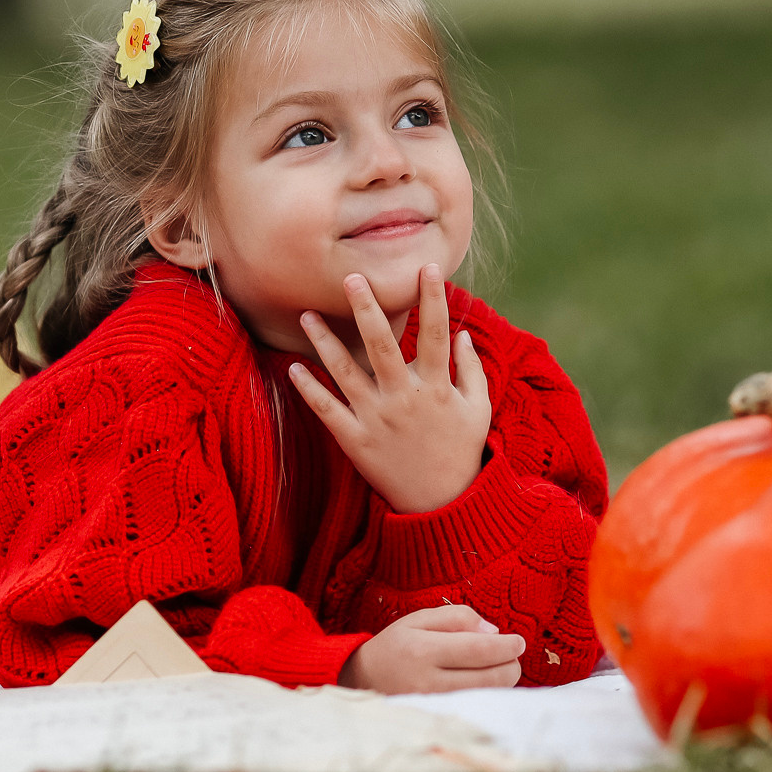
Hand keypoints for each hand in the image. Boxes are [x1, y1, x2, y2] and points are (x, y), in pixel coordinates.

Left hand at [290, 264, 490, 513]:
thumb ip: (472, 371)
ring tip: (306, 314)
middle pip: (382, 345)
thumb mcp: (478, 410)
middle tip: (351, 277)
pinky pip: (328, 410)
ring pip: (346, 373)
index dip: (434, 299)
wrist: (443, 505)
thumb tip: (463, 334)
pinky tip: (293, 367)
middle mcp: (404, 399)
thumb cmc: (461, 451)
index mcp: (437, 388)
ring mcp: (377, 420)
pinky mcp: (356, 441)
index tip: (428, 267)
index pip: (436, 334)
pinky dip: (310, 390)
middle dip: (367, 309)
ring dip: (325, 342)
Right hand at [339, 604, 524, 692]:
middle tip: (511, 654)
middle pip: (491, 677)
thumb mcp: (419, 619)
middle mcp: (429, 682)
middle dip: (511, 665)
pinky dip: (489, 695)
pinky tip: (485, 683)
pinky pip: (477, 708)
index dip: (506, 646)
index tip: (518, 641)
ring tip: (497, 667)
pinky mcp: (438, 719)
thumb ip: (458, 617)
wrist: (363, 680)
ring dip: (503, 681)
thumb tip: (494, 632)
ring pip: (488, 696)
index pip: (478, 649)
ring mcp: (434, 706)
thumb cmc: (396, 645)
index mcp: (423, 650)